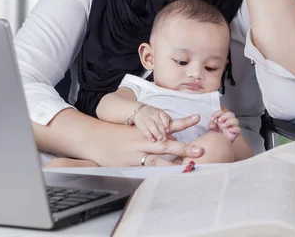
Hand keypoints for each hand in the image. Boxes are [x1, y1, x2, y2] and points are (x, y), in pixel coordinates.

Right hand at [89, 114, 204, 166]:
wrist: (94, 137)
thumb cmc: (115, 134)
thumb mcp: (135, 130)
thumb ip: (152, 134)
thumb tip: (169, 136)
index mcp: (147, 130)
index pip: (169, 124)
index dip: (184, 121)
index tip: (197, 117)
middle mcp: (145, 140)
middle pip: (168, 142)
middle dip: (185, 147)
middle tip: (200, 150)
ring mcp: (138, 152)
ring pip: (159, 157)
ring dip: (174, 163)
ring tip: (188, 166)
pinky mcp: (131, 163)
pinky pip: (146, 168)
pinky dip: (157, 171)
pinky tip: (167, 176)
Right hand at [132, 104, 172, 141]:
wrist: (139, 110)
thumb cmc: (154, 116)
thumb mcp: (162, 117)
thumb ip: (167, 125)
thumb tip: (175, 138)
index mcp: (160, 113)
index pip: (164, 117)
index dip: (166, 124)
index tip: (168, 131)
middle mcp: (154, 115)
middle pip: (158, 123)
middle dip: (162, 131)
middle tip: (165, 139)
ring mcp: (147, 119)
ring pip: (152, 125)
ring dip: (156, 133)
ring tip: (160, 139)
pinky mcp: (141, 123)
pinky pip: (145, 129)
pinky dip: (148, 134)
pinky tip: (152, 140)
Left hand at [208, 110, 240, 142]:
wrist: (217, 146)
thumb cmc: (215, 137)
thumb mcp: (210, 130)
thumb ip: (210, 125)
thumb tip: (212, 124)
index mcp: (222, 120)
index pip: (222, 112)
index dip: (217, 113)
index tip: (212, 118)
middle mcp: (228, 122)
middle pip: (231, 114)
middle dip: (224, 116)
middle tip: (219, 121)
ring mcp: (232, 128)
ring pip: (236, 120)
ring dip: (229, 121)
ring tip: (224, 126)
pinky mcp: (235, 134)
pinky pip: (238, 129)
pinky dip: (234, 129)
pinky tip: (229, 130)